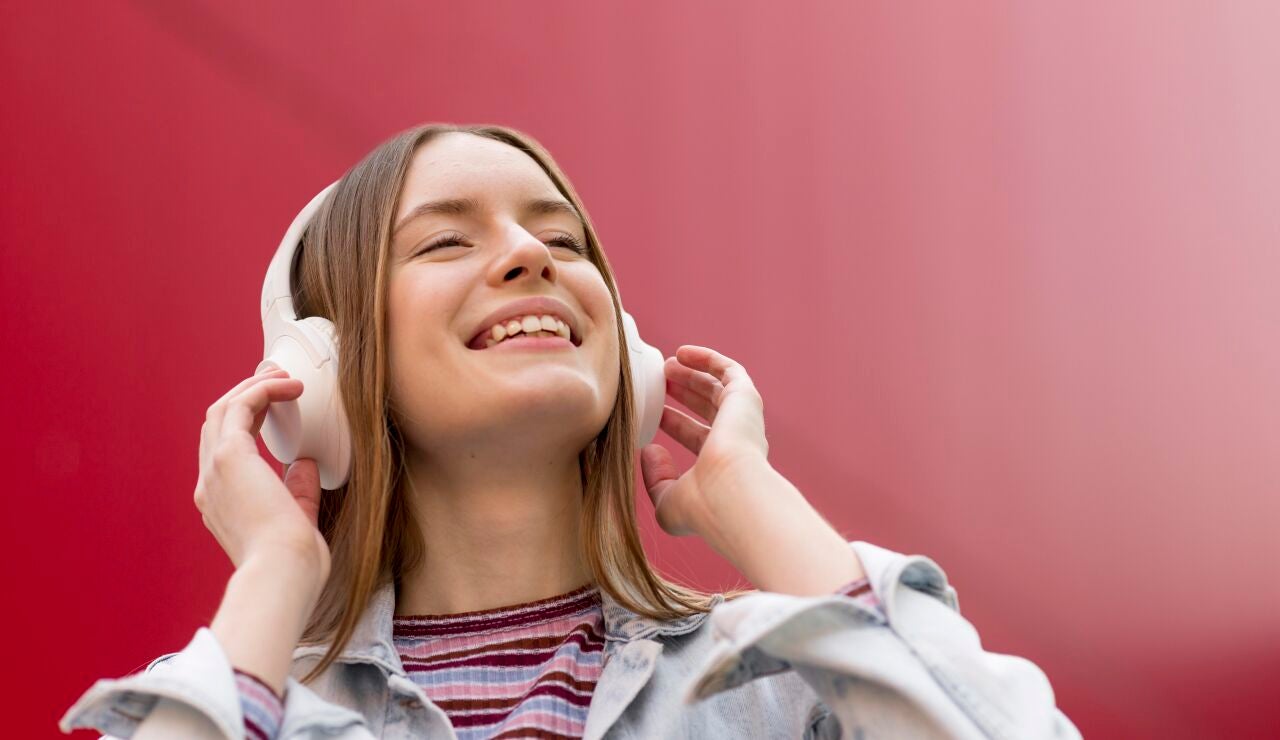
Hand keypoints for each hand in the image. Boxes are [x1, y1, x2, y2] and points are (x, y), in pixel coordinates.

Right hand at [195, 367, 329, 596]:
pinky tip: (287, 387)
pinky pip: (239, 407)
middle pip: (216, 425)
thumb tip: (305, 465)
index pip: (223, 453)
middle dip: (244, 397)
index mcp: (220, 505)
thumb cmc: (293, 561)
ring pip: (221, 411)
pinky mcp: (229, 458)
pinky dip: (261, 390)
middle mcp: (209, 486)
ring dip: (251, 388)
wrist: (283, 572)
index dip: (244, 424)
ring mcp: (213, 471)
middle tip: (274, 380)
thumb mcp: (296, 520)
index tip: (272, 407)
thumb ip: (298, 491)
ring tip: (282, 376)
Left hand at [639, 345, 769, 537]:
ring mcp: (744, 418)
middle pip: (710, 409)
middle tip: (661, 381)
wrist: (730, 492)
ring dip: (694, 374)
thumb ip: (657, 478)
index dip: (675, 423)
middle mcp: (739, 441)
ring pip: (719, 387)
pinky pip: (728, 370)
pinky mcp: (745, 398)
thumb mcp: (667, 499)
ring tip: (667, 365)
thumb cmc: (701, 504)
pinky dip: (707, 359)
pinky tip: (683, 353)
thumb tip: (649, 451)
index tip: (654, 413)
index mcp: (724, 466)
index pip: (699, 437)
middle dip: (686, 393)